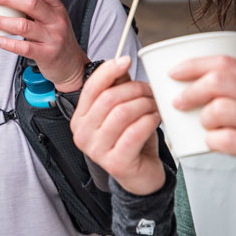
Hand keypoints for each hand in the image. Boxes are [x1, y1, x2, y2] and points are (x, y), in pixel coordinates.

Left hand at [0, 0, 87, 91]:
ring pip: (23, 26)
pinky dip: (8, 43)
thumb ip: (34, 8)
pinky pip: (24, 48)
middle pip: (31, 4)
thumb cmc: (54, 37)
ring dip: (0, 21)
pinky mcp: (47, 54)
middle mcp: (56, 20)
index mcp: (57, 7)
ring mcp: (53, 38)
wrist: (72, 66)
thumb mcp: (51, 19)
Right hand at [71, 56, 165, 194]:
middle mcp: (82, 134)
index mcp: (80, 118)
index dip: (109, 70)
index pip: (91, 88)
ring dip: (145, 104)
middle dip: (135, 89)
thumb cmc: (132, 140)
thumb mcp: (122, 110)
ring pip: (123, 113)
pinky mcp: (115, 163)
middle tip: (151, 91)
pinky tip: (155, 119)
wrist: (141, 175)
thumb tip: (120, 62)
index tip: (126, 60)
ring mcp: (97, 151)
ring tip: (155, 106)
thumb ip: (117, 88)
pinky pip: (135, 132)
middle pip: (109, 98)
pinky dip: (149, 120)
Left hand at [169, 56, 235, 207]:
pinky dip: (212, 141)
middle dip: (190, 91)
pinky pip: (227, 140)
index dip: (193, 65)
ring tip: (207, 128)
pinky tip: (214, 144)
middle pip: (218, 80)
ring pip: (219, 109)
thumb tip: (202, 88)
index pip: (224, 62)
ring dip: (203, 119)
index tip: (174, 73)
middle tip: (179, 103)